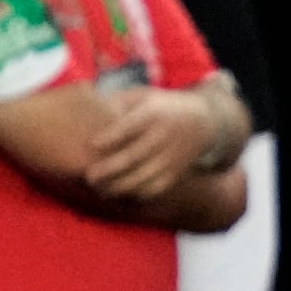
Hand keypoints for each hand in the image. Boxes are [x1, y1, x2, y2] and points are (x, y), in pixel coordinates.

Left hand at [81, 89, 227, 204]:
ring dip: (121, 187)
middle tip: (89, 176)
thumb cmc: (160, 106)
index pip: (129, 127)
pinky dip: (138, 194)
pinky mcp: (176, 172)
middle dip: (110, 169)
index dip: (110, 137)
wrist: (203, 121)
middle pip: (134, 157)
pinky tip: (121, 194)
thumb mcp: (142, 95)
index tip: (91, 145)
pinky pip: (157, 188)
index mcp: (152, 115)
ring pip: (145, 177)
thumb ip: (118, 102)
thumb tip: (88, 108)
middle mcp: (163, 137)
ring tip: (101, 190)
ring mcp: (171, 157)